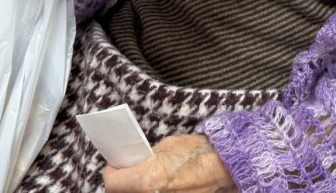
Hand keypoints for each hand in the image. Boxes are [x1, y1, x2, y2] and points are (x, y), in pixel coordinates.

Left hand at [103, 134, 235, 192]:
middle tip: (127, 172)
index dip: (111, 172)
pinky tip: (159, 186)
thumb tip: (133, 163)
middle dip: (123, 184)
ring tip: (146, 180)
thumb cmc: (198, 153)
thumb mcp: (166, 147)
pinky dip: (153, 191)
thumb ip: (145, 158)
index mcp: (146, 181)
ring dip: (137, 190)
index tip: (114, 166)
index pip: (111, 183)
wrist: (224, 166)